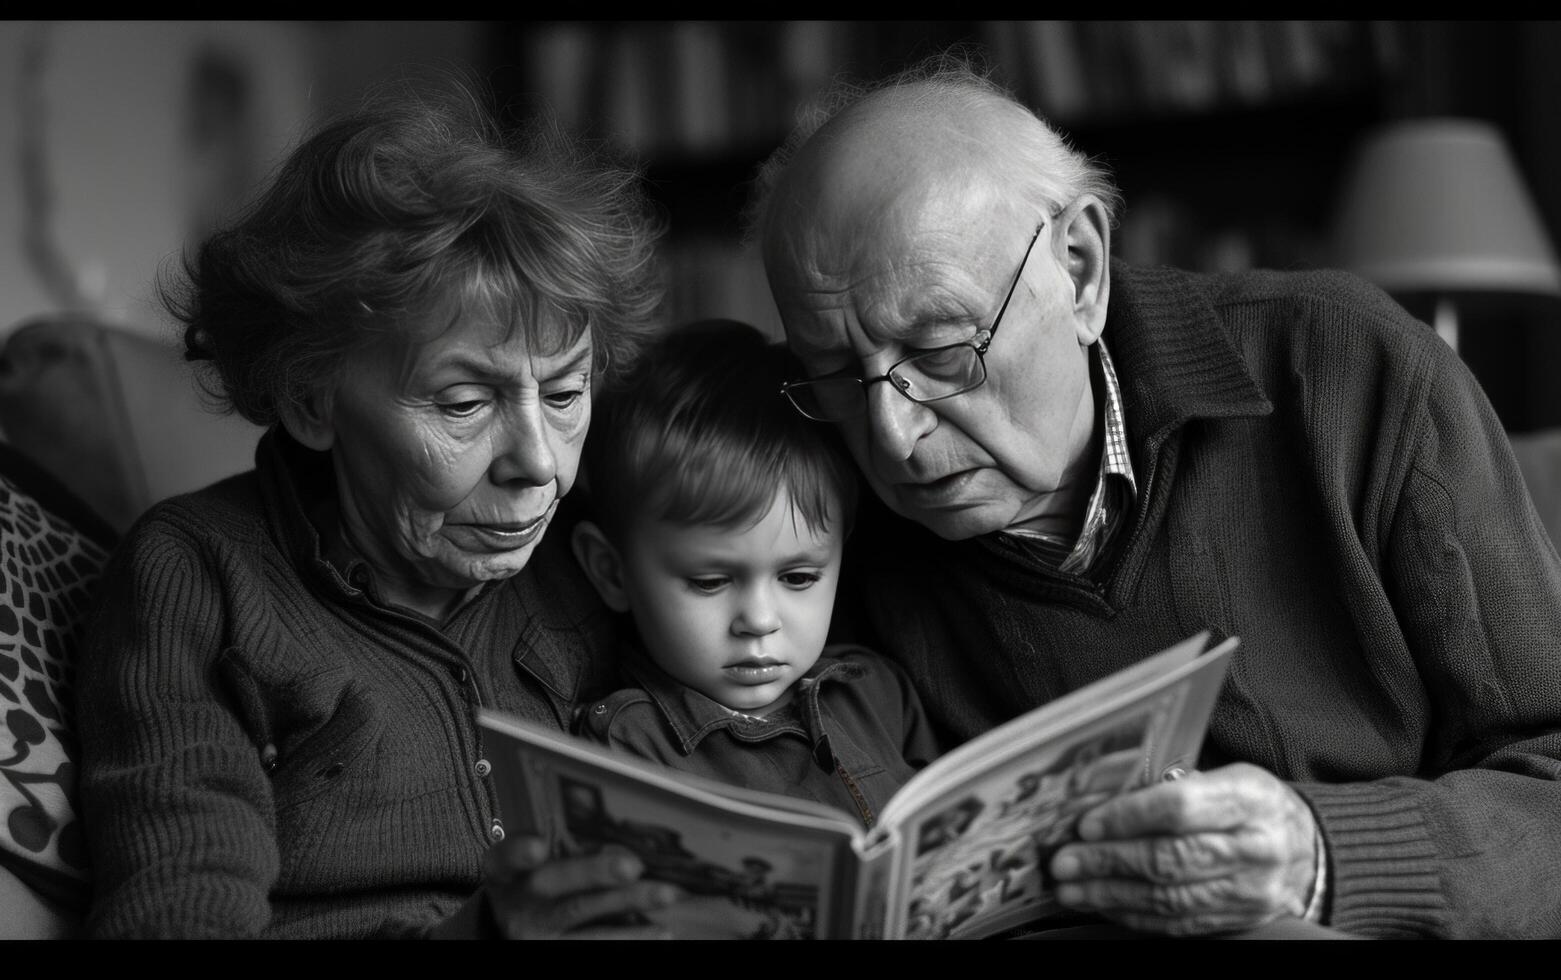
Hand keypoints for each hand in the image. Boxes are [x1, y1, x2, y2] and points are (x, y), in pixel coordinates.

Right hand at [433, 836, 681, 938]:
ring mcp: (536, 936)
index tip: (537, 846)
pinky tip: (661, 930)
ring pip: (583, 919)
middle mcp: (518, 904)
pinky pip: (594, 945)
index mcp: (505, 874)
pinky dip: (631, 936)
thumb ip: (561, 852)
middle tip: (633, 865)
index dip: (519, 853)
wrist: (511, 932)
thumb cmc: (529, 889)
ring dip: (628, 905)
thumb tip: (620, 843)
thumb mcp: (527, 871)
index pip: (504, 858)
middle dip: (595, 873)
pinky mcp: (555, 952)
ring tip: (665, 894)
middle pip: (555, 885)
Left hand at [1047, 762, 1318, 935]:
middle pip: (1171, 859)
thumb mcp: (1222, 775)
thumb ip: (1165, 781)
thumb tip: (1094, 789)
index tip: (1086, 823)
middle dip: (1107, 861)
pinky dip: (1135, 915)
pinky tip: (1105, 906)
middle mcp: (1256, 848)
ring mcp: (1251, 892)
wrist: (1306, 850)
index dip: (1128, 817)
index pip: (1181, 807)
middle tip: (1063, 862)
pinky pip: (1179, 924)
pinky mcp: (1241, 921)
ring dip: (1111, 895)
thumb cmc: (1250, 805)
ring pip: (1169, 899)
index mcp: (1250, 798)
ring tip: (1071, 889)